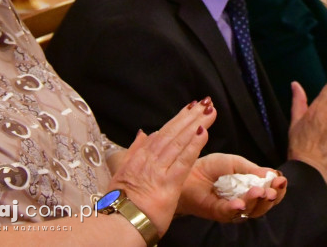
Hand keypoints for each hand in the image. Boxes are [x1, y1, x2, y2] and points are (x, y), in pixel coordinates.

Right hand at [109, 99, 218, 237]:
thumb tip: (142, 133)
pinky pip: (183, 160)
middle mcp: (149, 160)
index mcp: (139, 158)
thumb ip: (133, 153)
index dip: (178, 119)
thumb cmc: (119, 205)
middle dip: (190, 116)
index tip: (191, 108)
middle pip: (172, 132)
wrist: (117, 224)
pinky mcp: (168, 183)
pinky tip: (204, 132)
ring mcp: (158, 170)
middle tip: (205, 102)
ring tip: (209, 111)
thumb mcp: (121, 175)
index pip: (162, 133)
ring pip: (179, 141)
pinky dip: (194, 145)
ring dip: (196, 124)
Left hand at [178, 154, 285, 221]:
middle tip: (272, 190)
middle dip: (271, 198)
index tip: (281, 180)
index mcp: (251, 187)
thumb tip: (271, 174)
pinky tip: (240, 202)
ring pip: (250, 211)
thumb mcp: (234, 162)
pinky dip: (236, 208)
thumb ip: (251, 169)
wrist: (187, 171)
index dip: (278, 188)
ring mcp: (233, 209)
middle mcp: (245, 200)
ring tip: (259, 192)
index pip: (270, 191)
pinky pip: (229, 213)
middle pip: (264, 205)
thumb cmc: (211, 167)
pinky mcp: (218, 213)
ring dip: (256, 202)